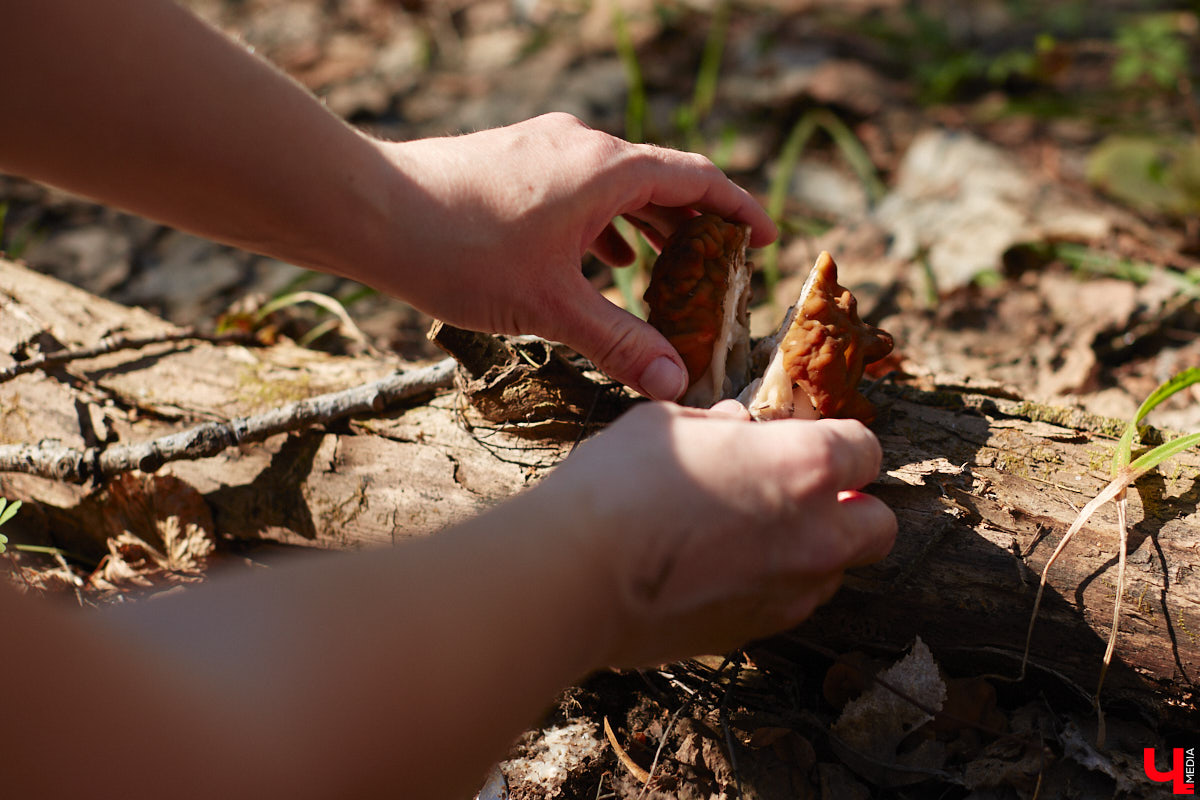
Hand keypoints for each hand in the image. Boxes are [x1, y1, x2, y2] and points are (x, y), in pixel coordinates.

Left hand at [373, 113, 776, 400]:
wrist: (368, 210)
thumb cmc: (460, 251)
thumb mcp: (551, 307)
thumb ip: (619, 343)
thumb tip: (674, 383)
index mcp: (608, 169)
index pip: (698, 180)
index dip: (739, 212)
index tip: (766, 240)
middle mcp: (581, 147)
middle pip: (660, 182)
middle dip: (693, 228)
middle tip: (719, 271)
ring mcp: (543, 150)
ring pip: (615, 188)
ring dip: (646, 229)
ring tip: (665, 274)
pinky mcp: (512, 164)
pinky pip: (578, 192)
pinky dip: (601, 227)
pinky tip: (597, 264)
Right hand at [540, 400, 895, 667]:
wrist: (576, 575)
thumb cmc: (620, 485)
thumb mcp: (668, 426)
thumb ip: (719, 427)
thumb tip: (734, 428)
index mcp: (806, 465)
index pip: (866, 449)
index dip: (838, 443)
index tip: (805, 442)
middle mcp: (818, 535)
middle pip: (878, 525)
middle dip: (852, 508)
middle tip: (799, 495)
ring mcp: (790, 593)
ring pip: (833, 572)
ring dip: (811, 551)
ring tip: (748, 534)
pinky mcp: (755, 633)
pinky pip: (784, 604)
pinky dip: (768, 586)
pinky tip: (716, 570)